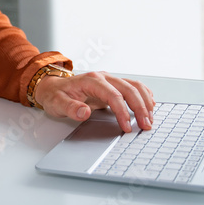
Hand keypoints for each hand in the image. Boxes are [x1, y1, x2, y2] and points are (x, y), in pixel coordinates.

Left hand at [33, 71, 154, 132]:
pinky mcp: (113, 85)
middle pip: (128, 89)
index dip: (122, 112)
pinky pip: (133, 86)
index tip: (126, 127)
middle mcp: (103, 77)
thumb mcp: (57, 103)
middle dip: (140, 108)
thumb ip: (70, 108)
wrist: (53, 86)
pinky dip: (143, 95)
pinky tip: (149, 105)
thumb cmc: (56, 95)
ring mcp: (109, 80)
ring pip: (134, 86)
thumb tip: (84, 112)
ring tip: (150, 118)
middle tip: (146, 125)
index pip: (113, 95)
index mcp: (91, 80)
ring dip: (145, 101)